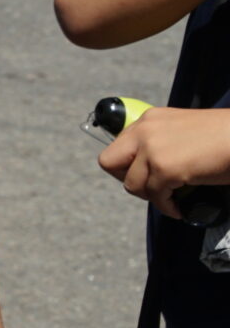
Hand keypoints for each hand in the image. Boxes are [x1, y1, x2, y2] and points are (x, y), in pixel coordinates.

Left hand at [98, 107, 229, 216]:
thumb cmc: (225, 137)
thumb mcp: (184, 132)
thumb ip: (163, 143)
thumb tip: (152, 169)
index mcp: (150, 120)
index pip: (119, 146)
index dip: (131, 166)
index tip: (149, 176)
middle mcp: (145, 131)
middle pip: (109, 163)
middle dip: (127, 180)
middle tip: (151, 188)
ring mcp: (152, 149)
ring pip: (131, 185)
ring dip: (151, 197)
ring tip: (171, 198)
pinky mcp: (165, 168)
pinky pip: (155, 197)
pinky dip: (167, 207)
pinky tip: (180, 208)